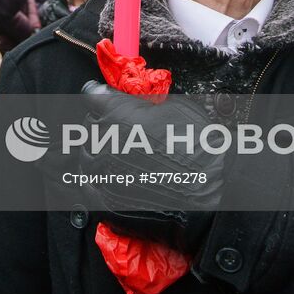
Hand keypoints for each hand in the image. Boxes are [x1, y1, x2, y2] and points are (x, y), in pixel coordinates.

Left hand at [79, 82, 222, 252]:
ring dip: (96, 148)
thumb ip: (143, 101)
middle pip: (90, 125)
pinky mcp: (106, 200)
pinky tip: (105, 173)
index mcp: (119, 114)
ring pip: (86, 154)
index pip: (94, 96)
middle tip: (117, 123)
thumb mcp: (173, 107)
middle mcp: (105, 142)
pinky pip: (88, 185)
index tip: (98, 93)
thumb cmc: (195, 143)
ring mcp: (104, 173)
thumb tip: (130, 98)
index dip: (98, 94)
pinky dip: (93, 177)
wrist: (206, 189)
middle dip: (101, 121)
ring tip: (112, 149)